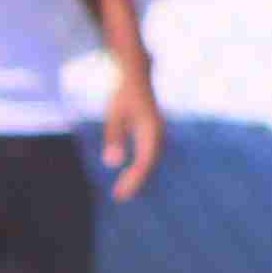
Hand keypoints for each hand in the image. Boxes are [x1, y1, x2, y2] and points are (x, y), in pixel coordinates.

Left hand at [97, 62, 167, 201]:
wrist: (135, 75)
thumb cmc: (123, 94)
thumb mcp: (114, 114)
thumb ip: (114, 137)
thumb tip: (112, 163)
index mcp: (152, 130)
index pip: (144, 163)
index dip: (134, 180)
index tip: (121, 193)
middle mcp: (159, 134)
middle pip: (149, 165)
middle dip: (135, 182)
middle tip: (120, 197)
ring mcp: (158, 134)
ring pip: (150, 162)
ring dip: (138, 177)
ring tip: (122, 191)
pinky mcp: (153, 134)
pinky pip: (148, 156)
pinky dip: (140, 168)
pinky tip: (129, 177)